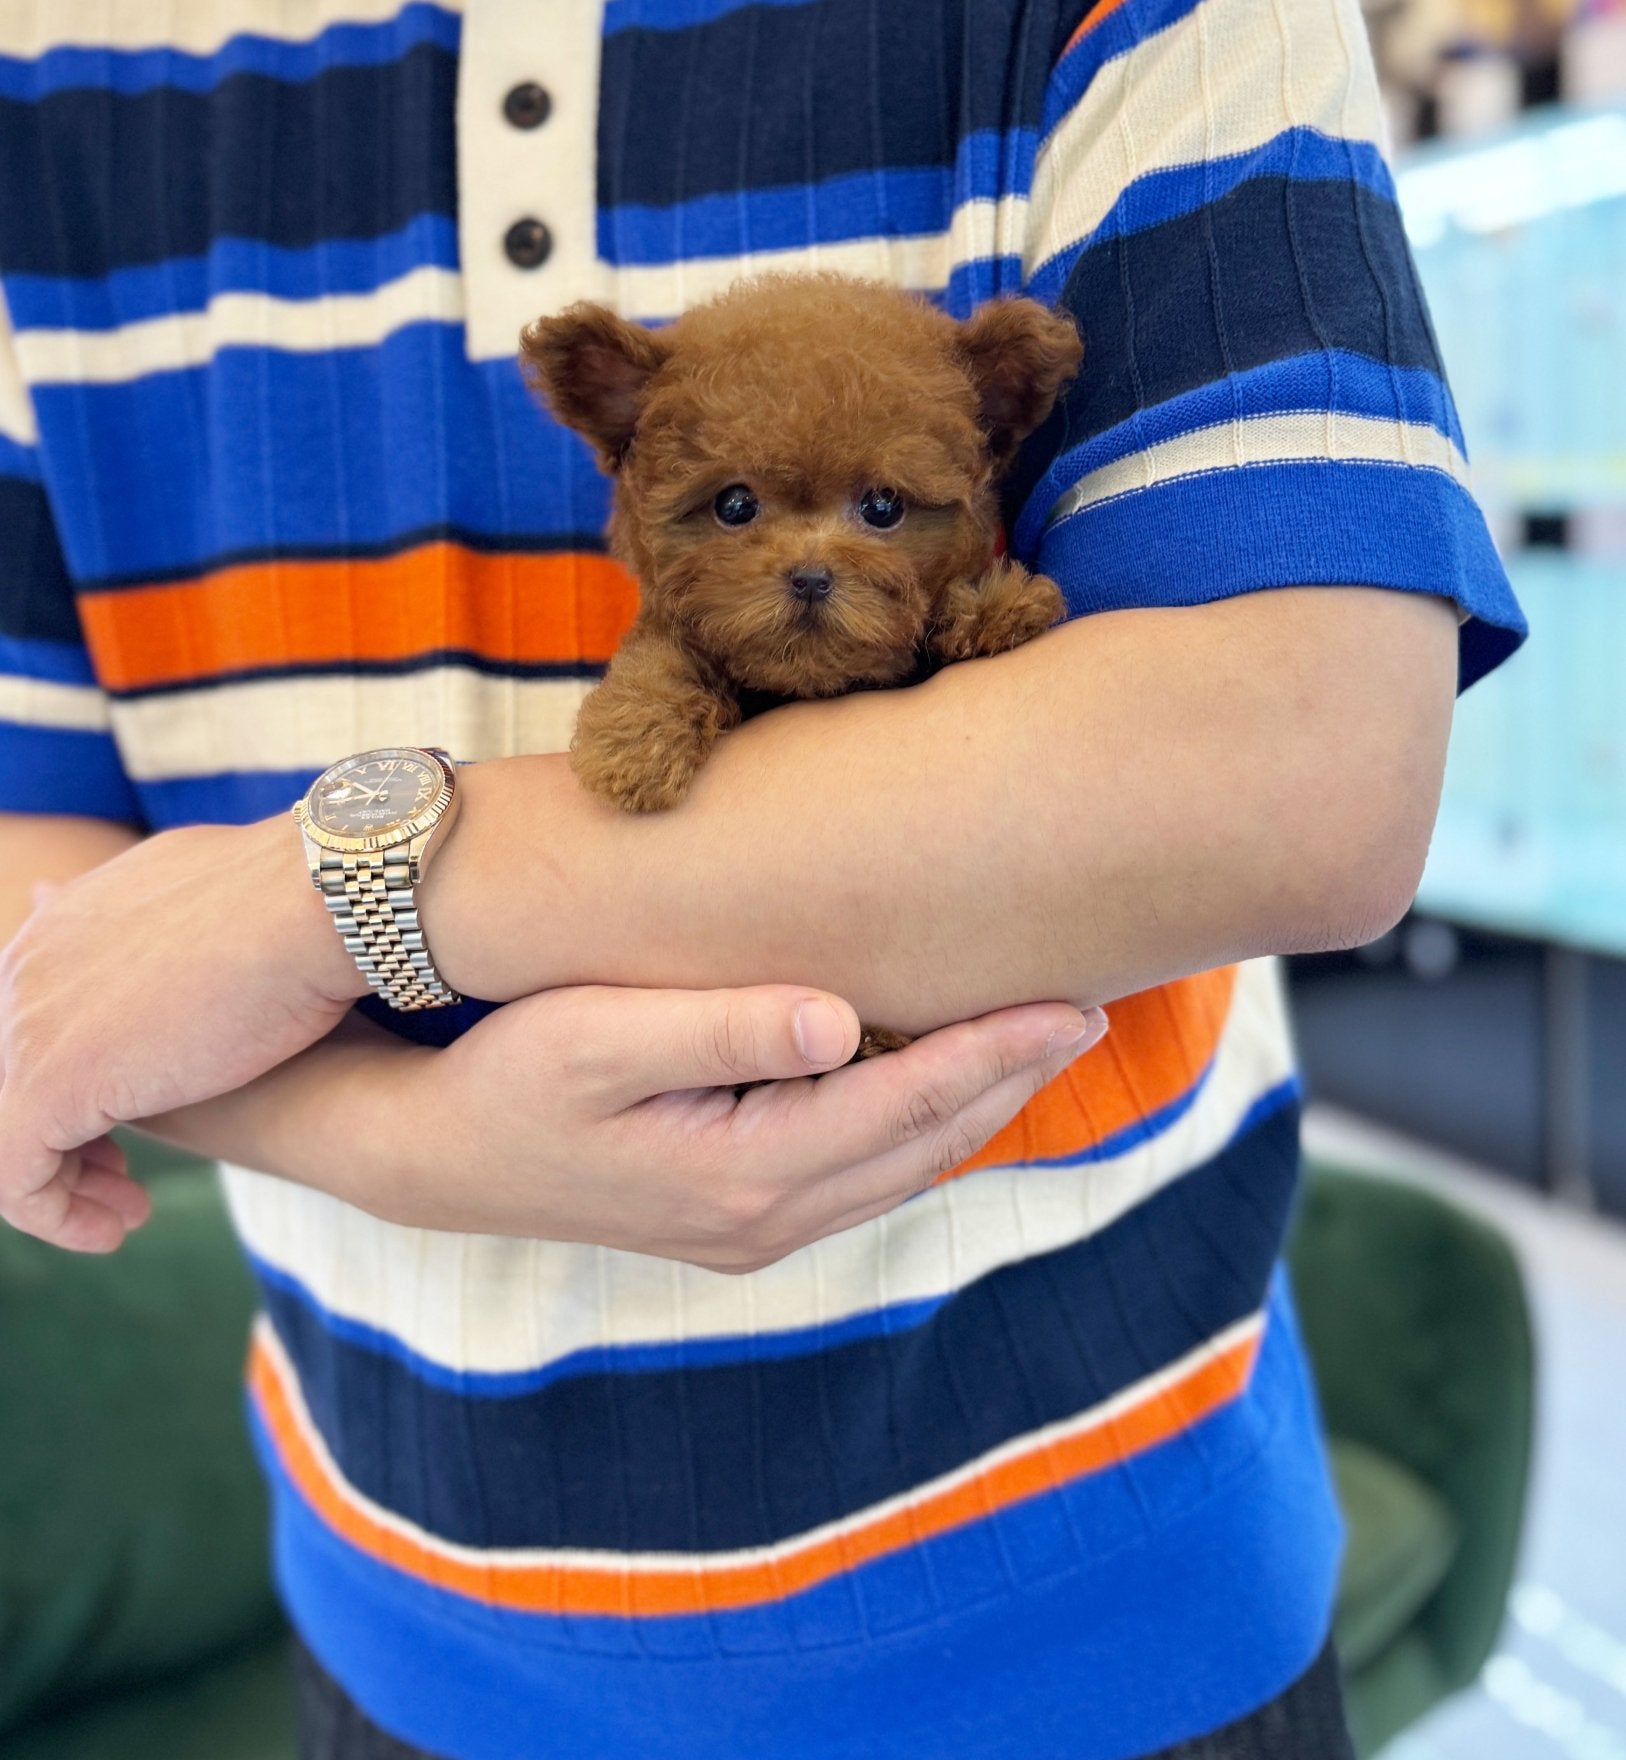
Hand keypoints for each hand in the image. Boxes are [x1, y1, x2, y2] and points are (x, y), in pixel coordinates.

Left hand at [0, 818, 359, 1250]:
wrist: (317, 910)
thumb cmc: (294, 910)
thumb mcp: (215, 910)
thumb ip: (154, 922)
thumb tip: (115, 909)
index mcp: (63, 924)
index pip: (38, 1024)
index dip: (81, 1085)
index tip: (133, 1125)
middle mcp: (30, 966)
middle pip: (17, 1077)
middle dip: (68, 1139)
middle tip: (125, 1182)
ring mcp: (30, 1021)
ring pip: (12, 1130)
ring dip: (64, 1186)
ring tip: (124, 1213)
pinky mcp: (50, 1081)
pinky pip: (16, 1175)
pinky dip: (55, 1215)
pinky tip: (115, 1228)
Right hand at [342, 983, 1108, 1269]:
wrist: (434, 1156)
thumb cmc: (508, 1075)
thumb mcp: (599, 1037)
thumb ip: (723, 1027)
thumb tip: (839, 1020)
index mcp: (745, 1170)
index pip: (908, 1102)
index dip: (997, 1050)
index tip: (1073, 1001)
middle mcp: (764, 1216)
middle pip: (925, 1143)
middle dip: (1010, 1077)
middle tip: (1086, 1006)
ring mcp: (752, 1229)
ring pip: (902, 1166)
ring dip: (974, 1106)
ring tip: (1036, 1040)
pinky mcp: (735, 1219)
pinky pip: (861, 1174)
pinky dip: (918, 1126)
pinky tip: (938, 1083)